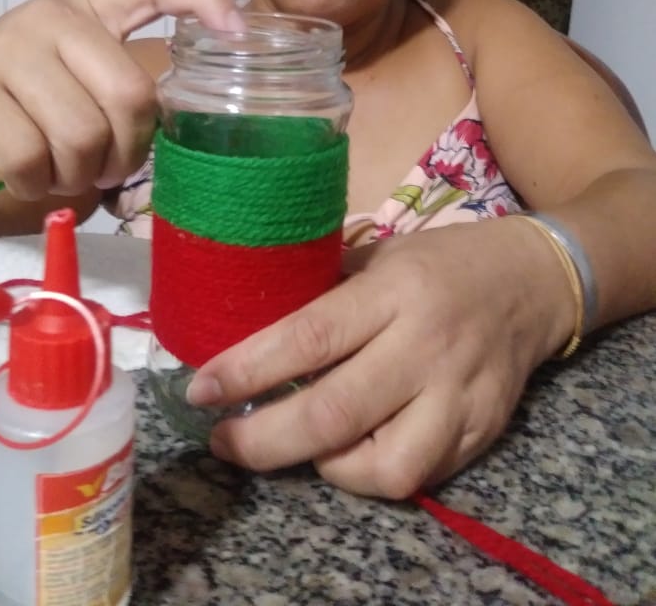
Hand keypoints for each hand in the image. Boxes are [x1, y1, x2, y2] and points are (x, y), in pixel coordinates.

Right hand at [0, 0, 243, 199]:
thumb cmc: (24, 97)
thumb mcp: (76, 73)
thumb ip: (121, 80)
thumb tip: (184, 118)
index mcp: (87, 10)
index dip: (202, 0)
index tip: (238, 33)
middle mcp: (51, 18)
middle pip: (128, 95)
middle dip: (126, 151)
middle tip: (108, 170)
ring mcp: (7, 50)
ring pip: (80, 135)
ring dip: (79, 175)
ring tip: (65, 173)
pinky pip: (30, 158)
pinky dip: (36, 184)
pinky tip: (30, 176)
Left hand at [186, 218, 574, 498]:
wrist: (532, 281)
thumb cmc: (441, 261)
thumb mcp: (381, 256)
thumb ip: (326, 294)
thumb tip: (253, 330)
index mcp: (394, 291)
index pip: (309, 337)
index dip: (247, 370)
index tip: (201, 391)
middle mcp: (426, 346)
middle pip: (335, 413)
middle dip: (264, 440)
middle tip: (222, 442)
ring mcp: (459, 396)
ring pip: (383, 465)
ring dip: (325, 467)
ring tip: (299, 447)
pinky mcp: (481, 431)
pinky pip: (420, 476)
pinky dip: (372, 474)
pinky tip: (349, 453)